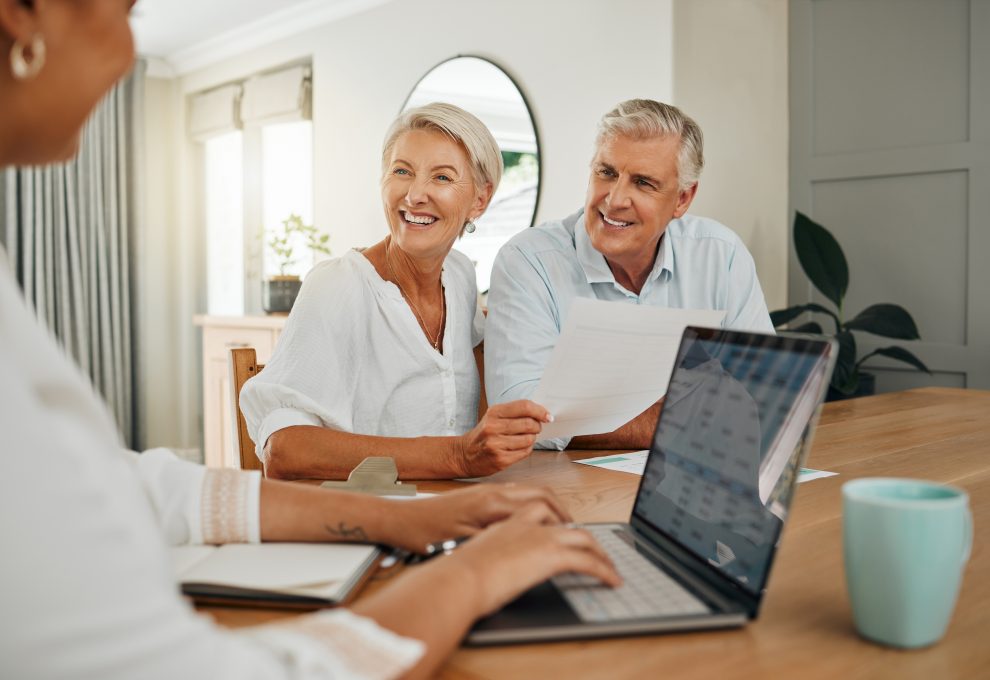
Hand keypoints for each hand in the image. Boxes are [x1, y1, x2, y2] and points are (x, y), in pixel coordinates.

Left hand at [382, 483, 569, 552]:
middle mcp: (494, 492)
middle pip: (542, 494)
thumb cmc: (427, 535)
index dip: (562, 523)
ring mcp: (488, 491)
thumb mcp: (466, 544)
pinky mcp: (481, 495)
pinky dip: (533, 505)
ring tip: (559, 528)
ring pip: (530, 493)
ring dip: (549, 507)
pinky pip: (517, 495)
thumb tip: (528, 543)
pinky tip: (533, 522)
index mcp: (493, 503)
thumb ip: (499, 539)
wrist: (402, 519)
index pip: (543, 506)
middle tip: (574, 532)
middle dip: (563, 512)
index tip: (574, 538)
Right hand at [436, 507, 622, 617]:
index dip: (555, 516)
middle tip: (592, 548)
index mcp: (502, 516)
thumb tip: (490, 565)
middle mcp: (524, 521)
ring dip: (599, 551)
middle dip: (581, 532)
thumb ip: (485, 551)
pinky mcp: (550, 555)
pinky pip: (588, 560)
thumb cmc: (453, 571)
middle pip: (564, 517)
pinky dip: (604, 570)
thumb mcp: (468, 552)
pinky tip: (612, 580)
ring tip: (608, 566)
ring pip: (583, 536)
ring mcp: (539, 535)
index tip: (562, 528)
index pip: (536, 506)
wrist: (456, 577)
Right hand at [453, 400, 550, 476]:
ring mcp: (496, 444)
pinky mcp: (500, 459)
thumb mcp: (494, 417)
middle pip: (529, 423)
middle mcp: (493, 427)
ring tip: (523, 439)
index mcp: (493, 412)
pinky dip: (526, 449)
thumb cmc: (484, 434)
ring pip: (529, 439)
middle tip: (535, 428)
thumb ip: (514, 413)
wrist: (464, 454)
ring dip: (531, 439)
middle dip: (537, 426)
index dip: (540, 411)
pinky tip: (518, 448)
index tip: (547, 416)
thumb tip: (541, 414)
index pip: (524, 406)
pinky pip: (524, 452)